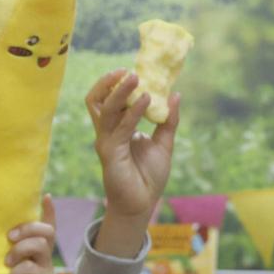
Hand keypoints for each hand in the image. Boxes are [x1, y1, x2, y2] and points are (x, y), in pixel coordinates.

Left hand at [8, 195, 72, 273]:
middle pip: (45, 230)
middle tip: (10, 236)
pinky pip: (31, 269)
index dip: (48, 211)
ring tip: (8, 261)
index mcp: (40, 254)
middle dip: (28, 227)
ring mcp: (46, 270)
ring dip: (21, 248)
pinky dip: (19, 270)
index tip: (47, 195)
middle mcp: (45, 258)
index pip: (48, 228)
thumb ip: (13, 262)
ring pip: (40, 245)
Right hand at [86, 70, 178, 222]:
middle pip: (97, 100)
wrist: (141, 204)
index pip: (109, 100)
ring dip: (119, 91)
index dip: (117, 84)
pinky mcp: (109, 152)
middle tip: (127, 70)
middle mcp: (107, 132)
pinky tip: (147, 100)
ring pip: (105, 109)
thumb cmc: (148, 177)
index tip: (135, 71)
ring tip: (134, 77)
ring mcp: (106, 141)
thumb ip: (167, 120)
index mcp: (117, 128)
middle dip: (108, 83)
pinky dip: (133, 112)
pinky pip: (120, 126)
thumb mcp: (163, 144)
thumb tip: (176, 94)